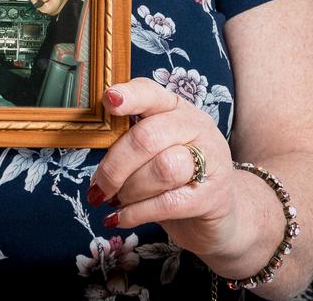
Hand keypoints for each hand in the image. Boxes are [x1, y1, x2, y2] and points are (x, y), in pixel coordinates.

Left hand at [88, 77, 236, 258]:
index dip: (129, 96)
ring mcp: (210, 160)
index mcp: (176, 108)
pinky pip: (169, 202)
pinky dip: (138, 213)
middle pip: (148, 137)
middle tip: (99, 187)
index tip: (108, 101)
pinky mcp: (213, 196)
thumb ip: (129, 139)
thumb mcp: (154, 150)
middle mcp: (196, 127)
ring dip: (130, 189)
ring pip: (162, 168)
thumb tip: (93, 143)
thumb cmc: (175, 178)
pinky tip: (122, 219)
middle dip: (116, 165)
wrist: (220, 217)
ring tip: (116, 201)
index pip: (151, 93)